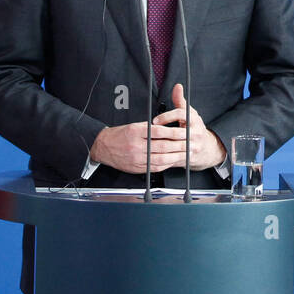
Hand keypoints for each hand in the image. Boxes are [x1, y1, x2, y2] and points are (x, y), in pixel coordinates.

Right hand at [90, 84, 224, 173]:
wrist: (103, 147)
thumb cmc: (120, 135)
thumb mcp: (134, 126)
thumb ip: (149, 128)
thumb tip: (166, 129)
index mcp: (135, 132)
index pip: (159, 131)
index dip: (173, 132)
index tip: (184, 131)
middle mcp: (136, 145)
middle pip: (162, 146)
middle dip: (178, 145)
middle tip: (189, 142)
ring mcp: (136, 158)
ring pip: (160, 158)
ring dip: (175, 156)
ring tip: (185, 152)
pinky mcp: (137, 167)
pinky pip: (154, 166)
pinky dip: (166, 163)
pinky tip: (173, 160)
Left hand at [153, 83, 226, 170]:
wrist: (207, 148)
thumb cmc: (194, 127)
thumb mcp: (189, 113)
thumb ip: (180, 100)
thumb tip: (177, 86)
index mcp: (195, 120)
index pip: (181, 114)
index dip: (167, 116)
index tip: (154, 120)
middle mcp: (196, 133)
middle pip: (177, 132)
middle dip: (161, 133)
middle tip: (148, 133)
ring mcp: (194, 146)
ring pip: (175, 146)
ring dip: (161, 145)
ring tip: (148, 143)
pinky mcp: (189, 157)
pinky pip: (175, 157)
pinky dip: (164, 156)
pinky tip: (154, 154)